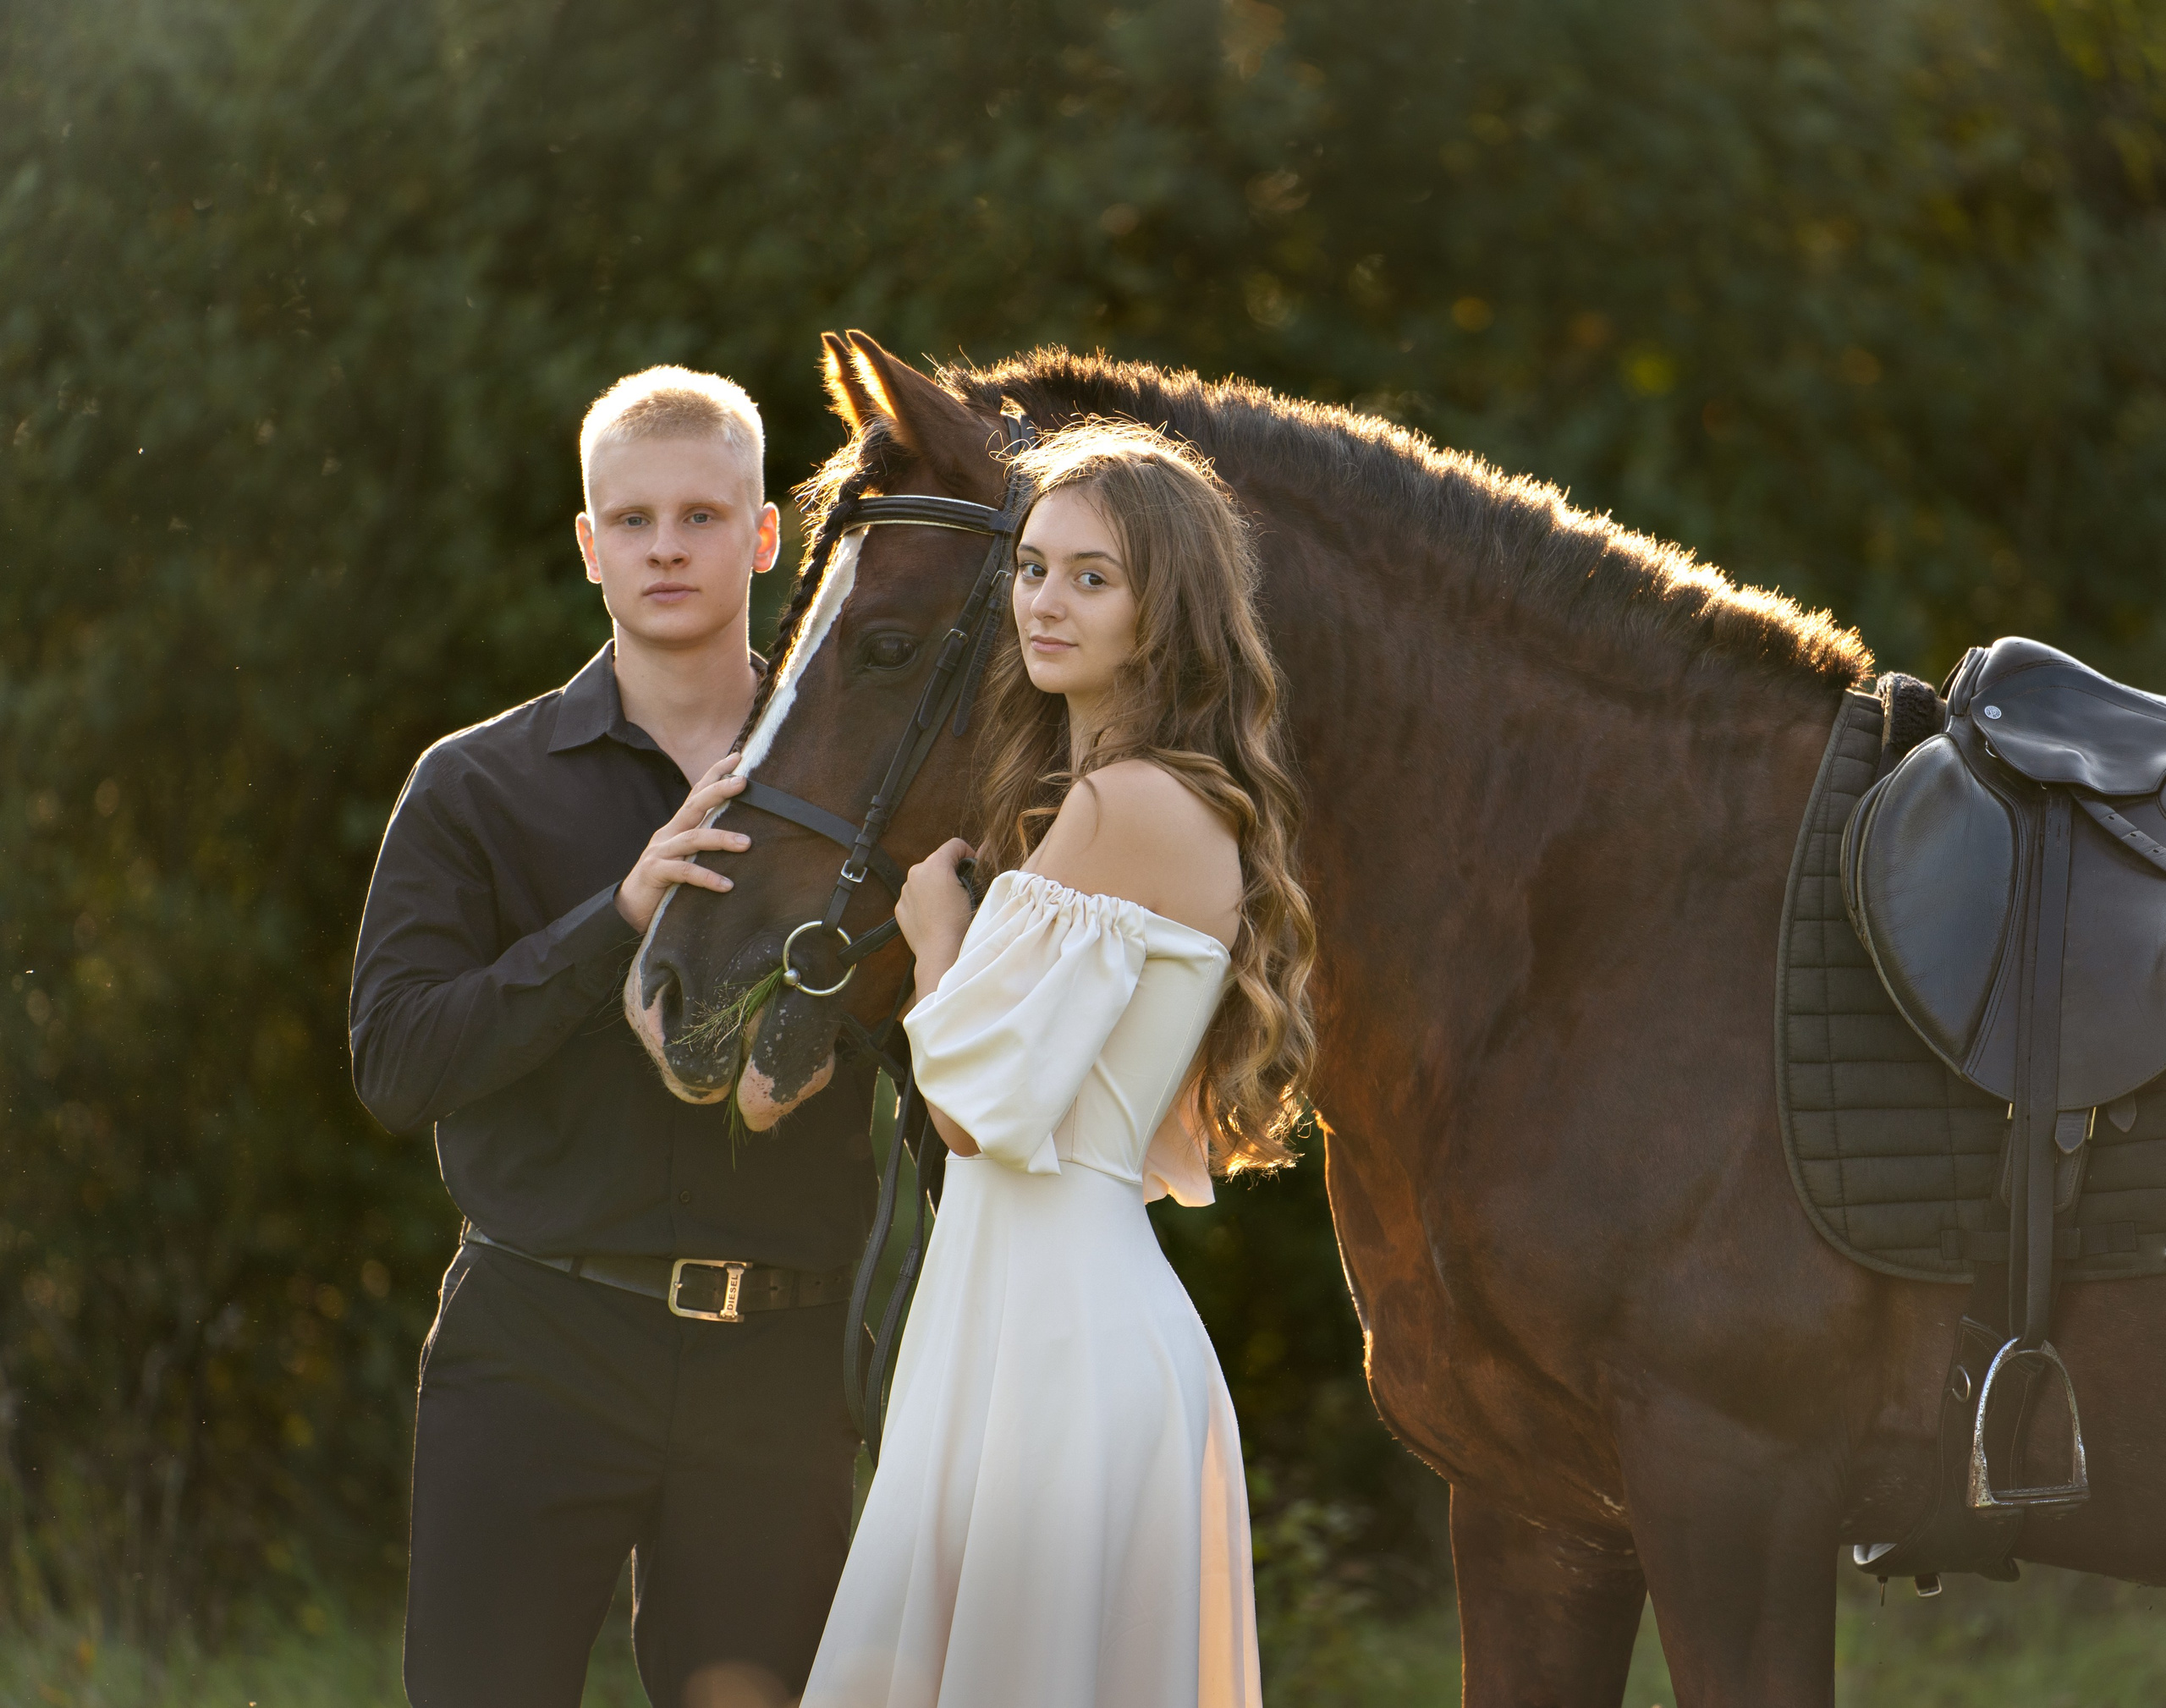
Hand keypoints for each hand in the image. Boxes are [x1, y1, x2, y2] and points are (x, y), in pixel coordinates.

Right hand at [616, 754, 752, 932]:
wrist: (629, 910)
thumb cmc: (665, 884)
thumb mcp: (687, 860)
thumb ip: (705, 848)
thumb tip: (744, 839)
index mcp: (677, 828)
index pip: (697, 794)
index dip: (715, 774)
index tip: (736, 756)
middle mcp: (668, 834)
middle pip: (695, 805)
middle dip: (719, 791)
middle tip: (743, 782)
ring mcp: (660, 852)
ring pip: (693, 838)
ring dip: (721, 839)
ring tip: (747, 843)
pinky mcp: (655, 872)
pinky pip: (685, 872)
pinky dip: (707, 877)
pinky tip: (727, 885)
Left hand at [897, 837, 976, 998]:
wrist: (940, 952)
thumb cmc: (961, 923)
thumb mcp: (975, 892)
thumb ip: (976, 870)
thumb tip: (982, 854)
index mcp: (936, 864)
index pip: (955, 845)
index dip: (969, 854)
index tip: (973, 869)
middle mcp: (916, 872)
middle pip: (938, 861)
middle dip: (950, 871)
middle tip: (962, 891)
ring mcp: (905, 890)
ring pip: (924, 878)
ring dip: (936, 885)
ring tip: (947, 906)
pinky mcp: (900, 906)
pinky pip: (914, 896)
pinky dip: (924, 901)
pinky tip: (935, 916)